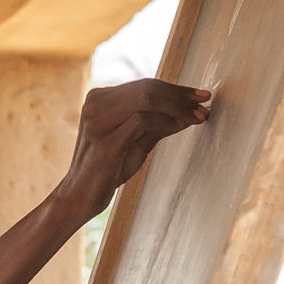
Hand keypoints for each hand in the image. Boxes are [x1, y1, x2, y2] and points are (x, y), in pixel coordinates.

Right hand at [55, 79, 210, 220]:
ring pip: (147, 98)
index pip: (145, 85)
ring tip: (198, 117)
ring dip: (177, 107)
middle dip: (180, 96)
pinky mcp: (105, 141)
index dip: (176, 89)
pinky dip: (166, 122)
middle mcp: (95, 104)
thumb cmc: (107, 170)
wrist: (79, 198)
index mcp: (100, 99)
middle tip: (204, 105)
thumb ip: (159, 124)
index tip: (201, 95)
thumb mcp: (137, 141)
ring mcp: (98, 121)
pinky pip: (143, 121)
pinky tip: (181, 126)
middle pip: (148, 87)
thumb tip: (191, 111)